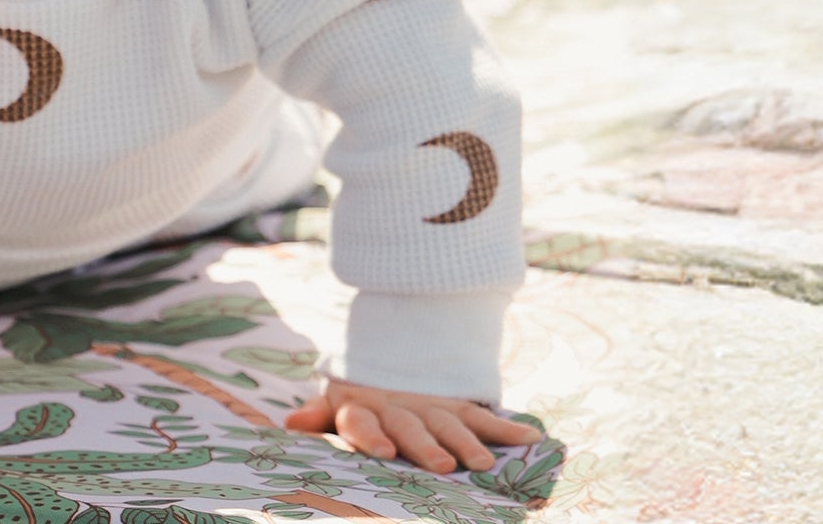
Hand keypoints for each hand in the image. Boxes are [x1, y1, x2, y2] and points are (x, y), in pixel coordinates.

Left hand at [284, 377, 542, 473]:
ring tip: (483, 464)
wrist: (390, 356)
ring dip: (467, 442)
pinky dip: (506, 428)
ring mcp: (428, 405)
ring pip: (449, 423)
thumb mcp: (335, 402)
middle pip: (411, 427)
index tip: (382, 452)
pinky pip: (481, 415)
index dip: (369, 435)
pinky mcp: (453, 405)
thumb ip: (319, 414)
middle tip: (443, 465)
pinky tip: (531, 439)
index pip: (361, 422)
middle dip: (426, 445)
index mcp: (361, 408)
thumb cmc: (357, 396)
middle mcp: (397, 407)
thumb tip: (291, 424)